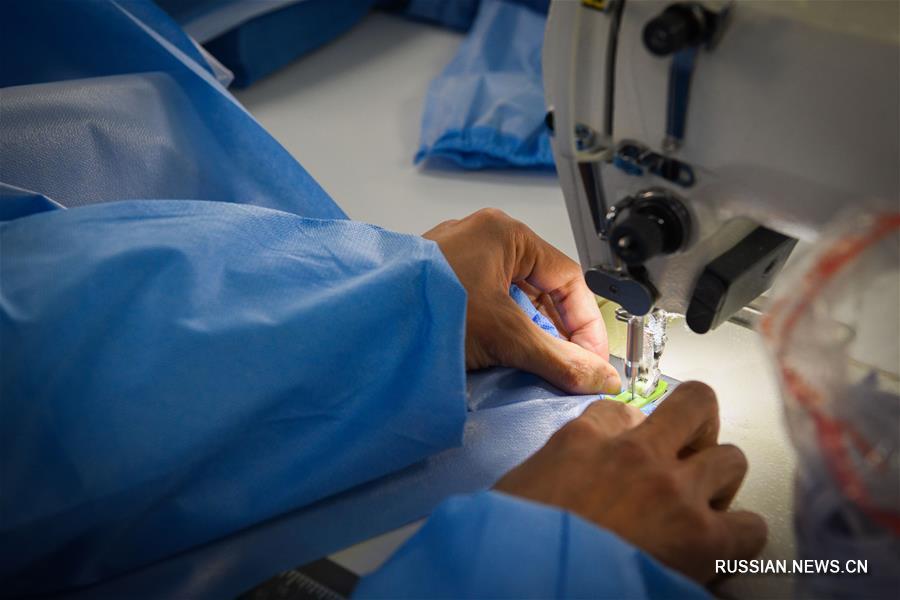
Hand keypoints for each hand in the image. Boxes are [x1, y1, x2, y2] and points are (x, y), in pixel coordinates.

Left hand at [424, 209, 619, 393]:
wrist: (365, 322)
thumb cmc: (429, 307)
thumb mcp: (505, 335)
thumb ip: (559, 359)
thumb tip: (600, 379)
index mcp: (505, 233)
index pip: (568, 278)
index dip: (586, 323)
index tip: (594, 360)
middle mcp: (482, 238)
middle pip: (541, 288)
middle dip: (559, 331)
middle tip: (571, 368)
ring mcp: (458, 259)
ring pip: (513, 298)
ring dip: (530, 333)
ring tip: (538, 366)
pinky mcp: (440, 283)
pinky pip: (486, 305)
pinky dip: (501, 331)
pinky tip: (503, 356)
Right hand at [495, 382, 766, 582]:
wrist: (532, 580)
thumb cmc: (517, 543)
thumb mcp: (520, 486)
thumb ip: (557, 466)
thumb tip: (574, 476)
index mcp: (583, 439)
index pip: (624, 410)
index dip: (633, 429)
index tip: (632, 446)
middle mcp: (635, 453)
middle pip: (695, 403)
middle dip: (698, 424)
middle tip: (690, 450)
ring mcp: (674, 491)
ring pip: (730, 458)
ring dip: (719, 480)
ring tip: (701, 505)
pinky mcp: (702, 538)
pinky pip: (750, 526)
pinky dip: (739, 538)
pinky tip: (718, 549)